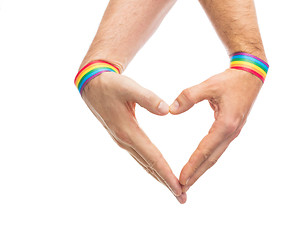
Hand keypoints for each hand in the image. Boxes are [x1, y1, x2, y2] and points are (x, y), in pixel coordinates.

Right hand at [81, 72, 185, 203]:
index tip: (179, 188)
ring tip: (174, 190)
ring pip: (145, 164)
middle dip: (166, 183)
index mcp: (128, 132)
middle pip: (150, 166)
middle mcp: (126, 141)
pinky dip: (152, 167)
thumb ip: (148, 99)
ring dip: (160, 177)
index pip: (153, 158)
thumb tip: (167, 111)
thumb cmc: (111, 86)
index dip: (166, 173)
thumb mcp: (129, 88)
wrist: (92, 86)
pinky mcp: (124, 138)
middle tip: (182, 198)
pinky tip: (159, 171)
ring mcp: (124, 141)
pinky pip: (141, 157)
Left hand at [169, 69, 262, 192]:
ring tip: (189, 181)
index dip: (192, 165)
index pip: (205, 150)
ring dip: (202, 170)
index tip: (181, 179)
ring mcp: (233, 133)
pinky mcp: (232, 130)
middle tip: (182, 189)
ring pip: (215, 156)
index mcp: (226, 124)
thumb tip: (171, 110)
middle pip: (211, 159)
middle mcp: (230, 132)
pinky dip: (208, 159)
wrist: (251, 75)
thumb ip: (188, 96)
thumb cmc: (230, 80)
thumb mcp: (209, 85)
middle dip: (196, 175)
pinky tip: (201, 164)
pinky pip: (218, 149)